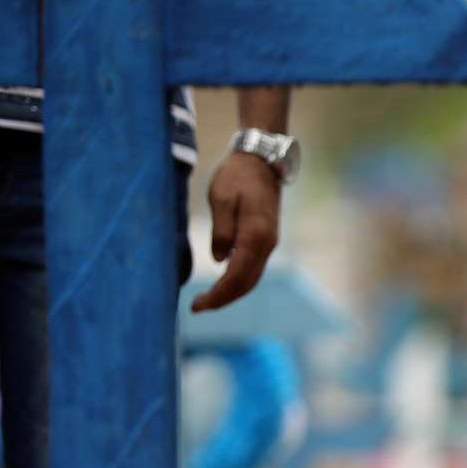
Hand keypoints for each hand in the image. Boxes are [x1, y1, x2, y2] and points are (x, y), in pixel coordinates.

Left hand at [191, 152, 279, 311]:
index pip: (236, 277)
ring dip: (231, 293)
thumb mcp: (221, 198)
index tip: (197, 306)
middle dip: (223, 300)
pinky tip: (222, 283)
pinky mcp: (266, 239)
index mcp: (255, 235)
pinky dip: (238, 281)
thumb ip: (221, 230)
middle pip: (246, 284)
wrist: (261, 160)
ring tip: (207, 300)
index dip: (217, 295)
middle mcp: (267, 244)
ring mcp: (269, 243)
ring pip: (251, 279)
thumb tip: (219, 260)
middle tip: (197, 307)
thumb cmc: (237, 175)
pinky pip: (253, 269)